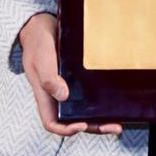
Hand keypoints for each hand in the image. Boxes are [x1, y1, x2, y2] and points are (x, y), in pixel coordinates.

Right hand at [18, 14, 121, 136]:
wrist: (43, 27)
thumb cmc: (38, 44)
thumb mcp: (40, 59)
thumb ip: (48, 78)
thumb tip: (63, 96)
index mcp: (45, 96)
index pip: (52, 122)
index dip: (66, 129)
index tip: (81, 124)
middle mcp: (58, 96)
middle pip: (74, 121)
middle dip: (93, 127)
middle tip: (114, 127)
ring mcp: (68, 89)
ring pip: (84, 112)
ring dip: (100, 119)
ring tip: (118, 122)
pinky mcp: (78, 80)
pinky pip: (90, 96)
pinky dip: (101, 103)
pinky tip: (114, 103)